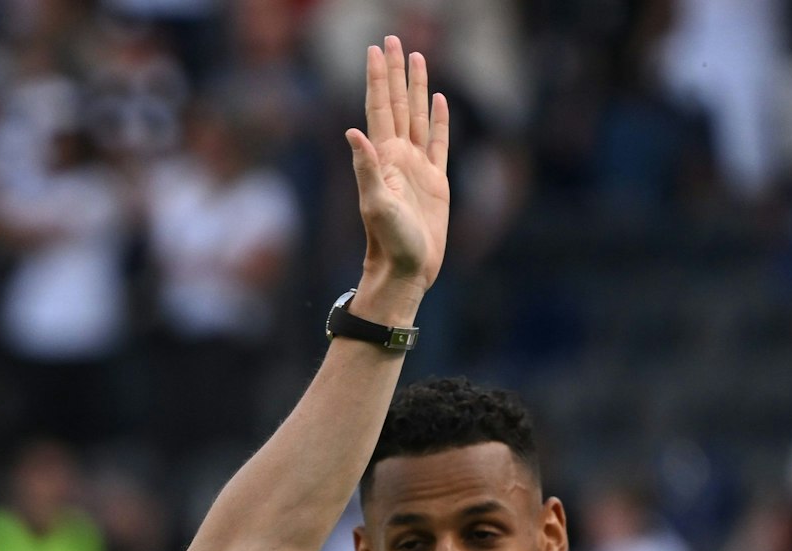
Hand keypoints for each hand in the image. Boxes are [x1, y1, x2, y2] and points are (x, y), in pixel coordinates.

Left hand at [346, 36, 449, 303]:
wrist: (406, 269)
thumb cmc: (388, 243)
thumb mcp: (375, 205)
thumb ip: (366, 169)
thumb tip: (352, 132)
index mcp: (383, 157)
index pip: (379, 107)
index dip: (378, 78)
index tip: (375, 48)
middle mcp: (398, 156)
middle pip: (397, 103)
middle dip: (394, 71)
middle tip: (392, 39)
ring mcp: (417, 167)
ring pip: (418, 115)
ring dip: (416, 87)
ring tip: (417, 57)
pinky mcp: (436, 181)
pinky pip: (439, 141)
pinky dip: (439, 119)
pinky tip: (439, 100)